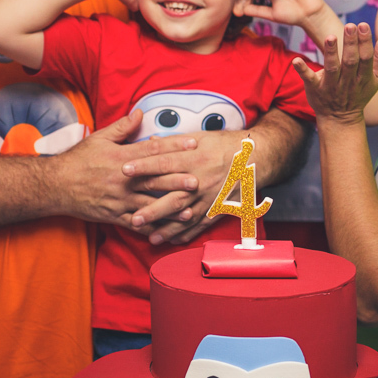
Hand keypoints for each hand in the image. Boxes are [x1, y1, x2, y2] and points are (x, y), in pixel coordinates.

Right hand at [48, 110, 200, 232]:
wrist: (55, 186)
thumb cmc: (78, 160)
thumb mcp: (99, 138)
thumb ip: (122, 127)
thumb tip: (140, 113)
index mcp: (121, 157)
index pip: (153, 150)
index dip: (175, 146)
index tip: (193, 143)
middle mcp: (123, 179)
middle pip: (155, 179)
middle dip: (177, 180)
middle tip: (198, 181)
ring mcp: (119, 200)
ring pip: (149, 205)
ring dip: (170, 209)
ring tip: (189, 211)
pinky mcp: (114, 215)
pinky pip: (136, 224)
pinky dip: (151, 228)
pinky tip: (166, 231)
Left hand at [121, 128, 255, 244]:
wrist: (253, 157)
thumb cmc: (223, 145)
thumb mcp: (199, 137)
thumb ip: (173, 143)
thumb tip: (149, 142)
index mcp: (196, 159)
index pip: (165, 163)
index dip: (144, 166)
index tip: (125, 169)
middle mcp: (202, 181)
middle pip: (174, 196)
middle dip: (153, 208)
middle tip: (133, 216)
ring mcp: (210, 198)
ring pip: (186, 216)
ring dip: (167, 228)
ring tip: (150, 237)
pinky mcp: (217, 209)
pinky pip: (200, 225)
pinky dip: (186, 234)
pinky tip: (172, 240)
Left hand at [294, 22, 377, 125]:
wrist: (340, 119)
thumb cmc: (358, 94)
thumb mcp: (374, 80)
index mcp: (363, 78)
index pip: (365, 58)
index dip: (365, 42)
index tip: (363, 25)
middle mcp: (348, 82)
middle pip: (350, 61)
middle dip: (351, 44)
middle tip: (350, 26)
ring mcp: (330, 86)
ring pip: (332, 69)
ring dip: (331, 53)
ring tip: (330, 37)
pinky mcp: (315, 89)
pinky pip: (308, 79)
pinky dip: (302, 70)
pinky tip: (296, 60)